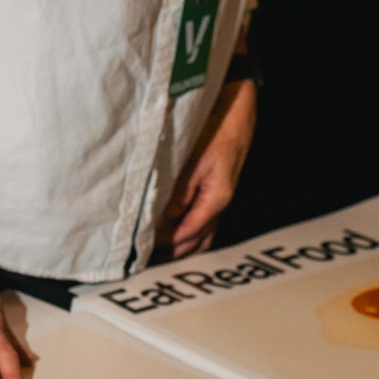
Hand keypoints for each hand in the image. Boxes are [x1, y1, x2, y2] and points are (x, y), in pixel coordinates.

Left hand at [160, 78, 257, 258]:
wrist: (236, 115)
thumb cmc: (216, 132)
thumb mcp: (194, 160)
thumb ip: (179, 190)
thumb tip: (163, 217)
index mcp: (215, 198)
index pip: (187, 233)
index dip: (164, 244)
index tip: (142, 251)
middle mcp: (218, 205)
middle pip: (194, 242)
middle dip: (170, 254)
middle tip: (144, 263)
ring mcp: (217, 202)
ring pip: (200, 238)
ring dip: (179, 250)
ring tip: (154, 259)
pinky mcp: (213, 196)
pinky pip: (201, 226)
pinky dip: (186, 237)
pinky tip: (170, 241)